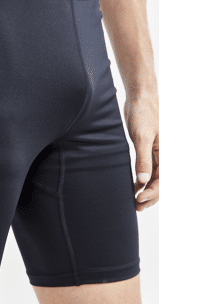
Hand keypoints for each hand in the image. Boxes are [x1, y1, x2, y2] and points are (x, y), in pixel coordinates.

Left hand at [124, 93, 158, 210]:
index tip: (138, 199)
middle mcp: (166, 155)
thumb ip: (143, 159)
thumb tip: (144, 181)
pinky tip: (134, 187)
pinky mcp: (150, 149)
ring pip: (156, 178)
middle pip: (162, 182)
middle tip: (136, 207)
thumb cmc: (143, 112)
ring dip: (147, 190)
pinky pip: (150, 169)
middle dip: (151, 196)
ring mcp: (159, 153)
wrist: (139, 96)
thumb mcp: (142, 136)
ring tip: (134, 201)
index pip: (164, 180)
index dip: (153, 193)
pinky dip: (143, 180)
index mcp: (169, 153)